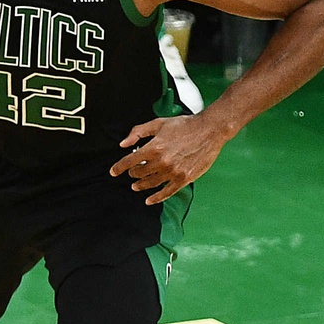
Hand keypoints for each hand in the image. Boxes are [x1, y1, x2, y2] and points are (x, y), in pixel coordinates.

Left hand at [111, 114, 229, 204]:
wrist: (209, 130)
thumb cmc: (185, 125)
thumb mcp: (158, 124)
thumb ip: (138, 132)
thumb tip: (123, 144)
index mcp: (154, 147)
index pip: (129, 161)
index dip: (119, 168)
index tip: (113, 172)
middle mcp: (162, 162)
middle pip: (139, 173)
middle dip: (133, 173)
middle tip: (132, 173)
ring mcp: (173, 172)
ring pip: (151, 183)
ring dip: (141, 185)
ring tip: (136, 186)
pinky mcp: (184, 178)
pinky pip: (167, 192)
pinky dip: (156, 198)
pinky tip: (149, 200)